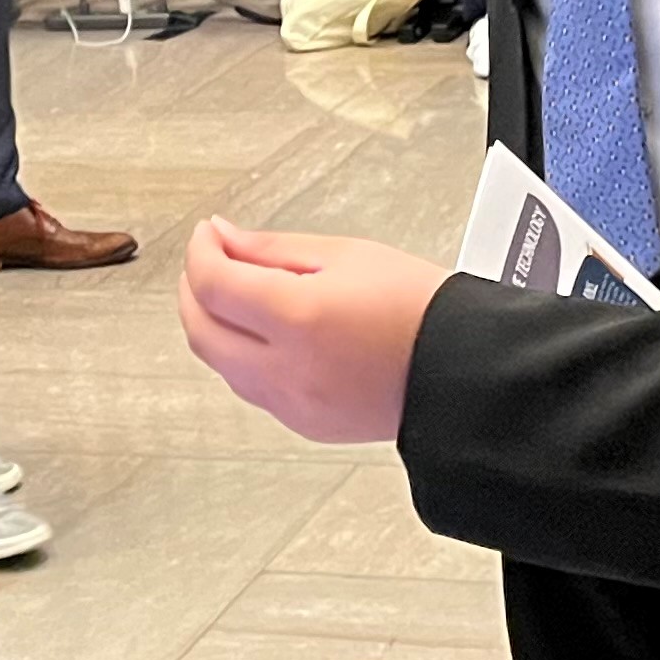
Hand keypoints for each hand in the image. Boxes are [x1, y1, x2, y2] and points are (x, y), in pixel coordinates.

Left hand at [175, 217, 446, 443]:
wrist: (467, 375)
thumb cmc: (424, 311)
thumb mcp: (349, 255)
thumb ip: (275, 249)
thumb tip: (227, 241)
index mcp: (299, 318)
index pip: (213, 283)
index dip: (201, 251)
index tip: (210, 234)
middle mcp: (288, 369)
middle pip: (200, 330)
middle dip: (192, 289)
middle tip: (210, 259)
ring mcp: (293, 404)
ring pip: (220, 364)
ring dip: (213, 325)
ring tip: (238, 292)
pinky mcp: (304, 425)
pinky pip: (251, 388)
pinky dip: (242, 356)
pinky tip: (266, 332)